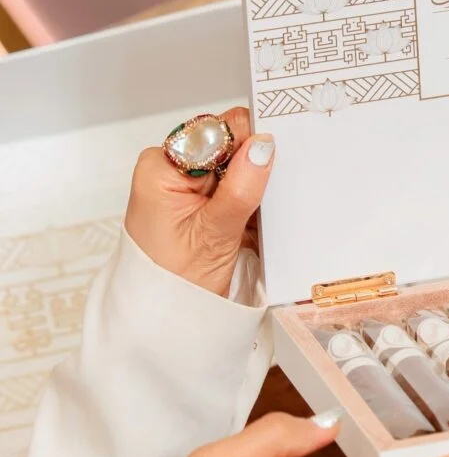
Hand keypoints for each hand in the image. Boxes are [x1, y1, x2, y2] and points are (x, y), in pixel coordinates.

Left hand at [125, 107, 272, 296]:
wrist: (160, 324)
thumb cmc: (172, 285)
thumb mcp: (214, 235)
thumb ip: (241, 189)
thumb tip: (264, 146)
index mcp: (163, 168)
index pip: (217, 132)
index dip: (250, 140)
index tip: (280, 153)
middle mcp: (172, 170)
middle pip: (229, 146)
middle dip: (256, 168)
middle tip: (271, 198)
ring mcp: (188, 187)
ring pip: (237, 169)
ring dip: (256, 190)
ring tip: (257, 221)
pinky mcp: (203, 204)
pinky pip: (237, 189)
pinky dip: (252, 205)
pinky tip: (254, 227)